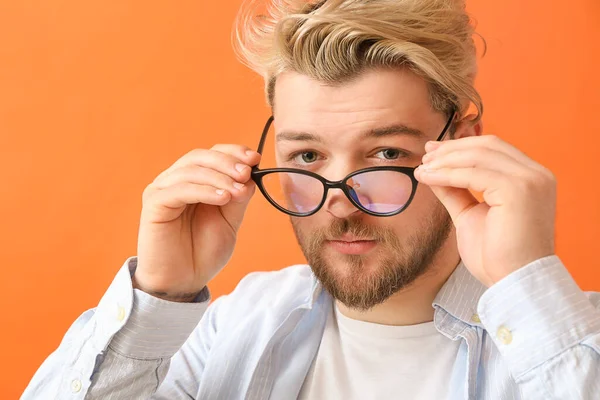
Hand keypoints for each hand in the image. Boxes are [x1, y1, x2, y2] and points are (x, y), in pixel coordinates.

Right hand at [135, 145, 260, 300]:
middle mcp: (176, 181)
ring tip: (237, 191)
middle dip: (227, 162)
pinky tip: (222, 198)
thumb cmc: (203, 252)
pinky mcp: (153, 205)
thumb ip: (238, 197)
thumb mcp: (230, 221)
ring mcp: (162, 191)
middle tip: (246, 173)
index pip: (211, 154)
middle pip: (200, 156)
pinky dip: (203, 190)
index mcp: (194, 181)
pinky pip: (179, 190)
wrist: (182, 281)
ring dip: (218, 177)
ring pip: (190, 170)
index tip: (255, 159)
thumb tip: (250, 174)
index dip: (233, 152)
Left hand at [414, 135, 556, 286]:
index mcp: (530, 178)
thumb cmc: (497, 256)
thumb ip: (456, 191)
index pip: (493, 149)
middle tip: (425, 156)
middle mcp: (536, 175)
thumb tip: (433, 171)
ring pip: (478, 157)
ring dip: (445, 161)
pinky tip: (428, 178)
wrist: (514, 283)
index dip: (461, 146)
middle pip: (487, 146)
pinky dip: (447, 173)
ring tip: (422, 169)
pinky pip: (474, 174)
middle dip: (451, 149)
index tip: (433, 152)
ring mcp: (530, 180)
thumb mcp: (470, 214)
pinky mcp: (519, 190)